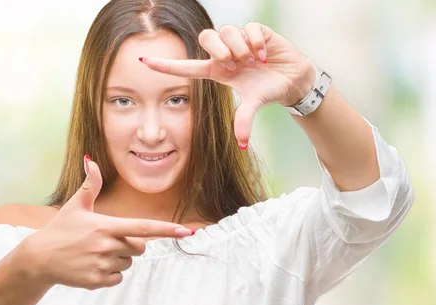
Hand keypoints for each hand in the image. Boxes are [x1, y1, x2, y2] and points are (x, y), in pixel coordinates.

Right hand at [26, 157, 192, 289]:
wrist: (38, 259)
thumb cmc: (60, 229)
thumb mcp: (75, 206)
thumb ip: (89, 185)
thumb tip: (89, 160)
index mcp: (106, 226)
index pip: (144, 227)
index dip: (167, 230)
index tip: (187, 231)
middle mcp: (107, 246)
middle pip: (139, 248)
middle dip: (129, 245)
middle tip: (104, 242)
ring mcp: (102, 265)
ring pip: (128, 264)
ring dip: (118, 260)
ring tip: (94, 254)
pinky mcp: (97, 281)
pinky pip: (118, 279)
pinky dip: (109, 274)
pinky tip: (91, 267)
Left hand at [140, 22, 316, 147]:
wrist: (293, 79)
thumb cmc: (268, 90)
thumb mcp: (254, 104)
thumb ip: (245, 121)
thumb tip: (242, 145)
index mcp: (217, 71)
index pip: (186, 67)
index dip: (165, 65)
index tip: (143, 60)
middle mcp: (224, 54)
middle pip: (206, 38)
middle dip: (220, 50)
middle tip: (237, 65)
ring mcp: (239, 40)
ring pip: (227, 32)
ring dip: (241, 48)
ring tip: (254, 62)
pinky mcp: (255, 31)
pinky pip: (248, 28)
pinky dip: (257, 43)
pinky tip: (264, 55)